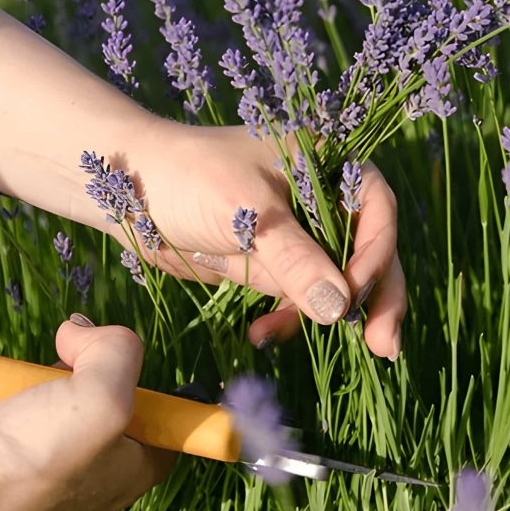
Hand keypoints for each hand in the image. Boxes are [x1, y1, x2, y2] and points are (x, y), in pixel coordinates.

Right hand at [0, 317, 172, 510]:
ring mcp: (45, 477)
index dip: (145, 381)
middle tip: (61, 361)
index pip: (163, 418)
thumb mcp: (102, 395)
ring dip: (34, 382)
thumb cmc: (34, 459)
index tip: (117, 360)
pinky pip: (9, 419)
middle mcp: (96, 478)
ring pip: (53, 405)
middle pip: (104, 401)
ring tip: (16, 385)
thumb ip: (117, 351)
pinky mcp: (1, 469)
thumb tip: (84, 330)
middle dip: (81, 371)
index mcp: (135, 469)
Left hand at [119, 123, 405, 359]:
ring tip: (280, 336)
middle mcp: (321, 198)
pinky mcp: (275, 264)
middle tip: (383, 346)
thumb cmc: (187, 177)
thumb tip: (341, 308)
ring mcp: (299, 234)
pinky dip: (287, 320)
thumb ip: (296, 259)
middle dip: (374, 299)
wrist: (126, 190)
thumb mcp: (246, 214)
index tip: (354, 292)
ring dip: (323, 317)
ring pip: (337, 282)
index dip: (375, 252)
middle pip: (369, 251)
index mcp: (325, 164)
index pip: (376, 208)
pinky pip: (299, 298)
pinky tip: (261, 334)